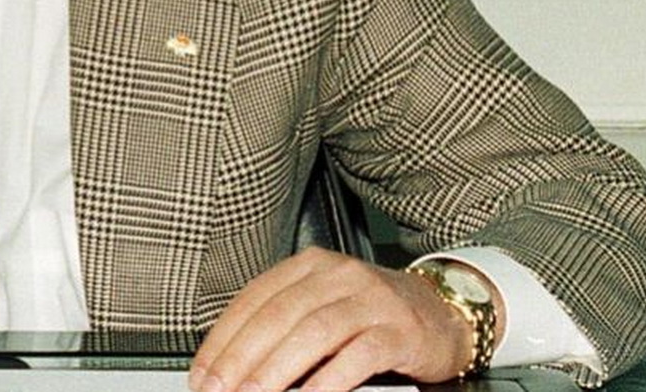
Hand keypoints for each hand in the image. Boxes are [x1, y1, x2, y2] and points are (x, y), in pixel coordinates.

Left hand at [189, 249, 479, 391]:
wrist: (443, 312)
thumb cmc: (373, 316)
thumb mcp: (323, 307)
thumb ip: (282, 325)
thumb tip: (230, 365)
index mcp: (310, 267)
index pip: (253, 300)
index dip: (222, 340)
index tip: (202, 374)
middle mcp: (338, 276)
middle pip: (277, 316)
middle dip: (240, 358)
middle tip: (218, 390)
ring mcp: (371, 300)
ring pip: (312, 333)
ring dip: (275, 370)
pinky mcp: (398, 330)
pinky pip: (357, 356)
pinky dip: (327, 380)